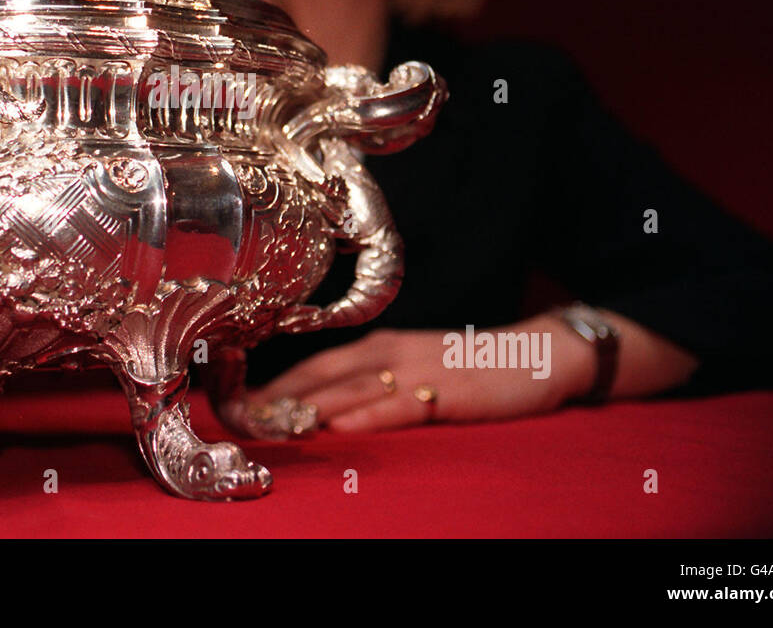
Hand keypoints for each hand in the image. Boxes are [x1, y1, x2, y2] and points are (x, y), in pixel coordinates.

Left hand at [245, 319, 592, 431]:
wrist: (537, 354)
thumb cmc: (468, 366)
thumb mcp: (412, 367)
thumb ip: (370, 383)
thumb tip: (321, 410)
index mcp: (377, 347)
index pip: (313, 366)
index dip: (273, 385)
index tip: (236, 405)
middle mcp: (388, 353)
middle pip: (320, 376)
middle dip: (277, 398)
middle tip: (238, 418)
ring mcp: (415, 369)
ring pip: (351, 390)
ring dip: (308, 408)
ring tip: (270, 425)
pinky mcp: (444, 390)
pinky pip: (398, 405)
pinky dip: (366, 416)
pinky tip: (339, 425)